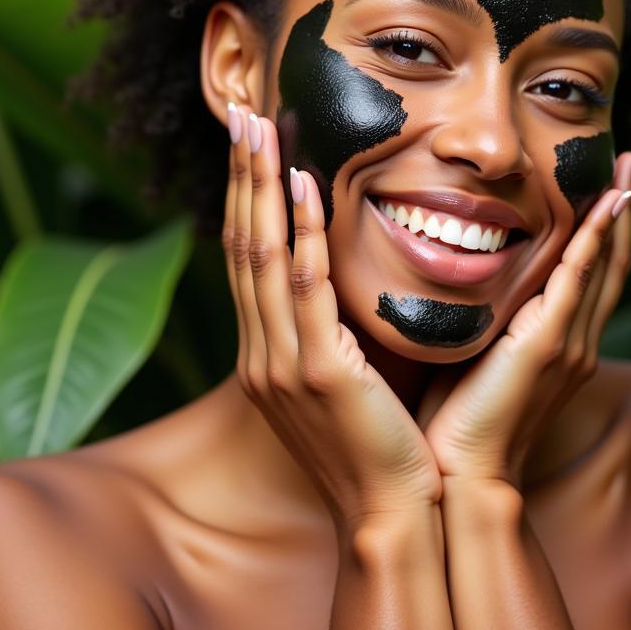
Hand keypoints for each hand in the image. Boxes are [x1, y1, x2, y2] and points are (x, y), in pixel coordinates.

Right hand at [222, 103, 441, 532]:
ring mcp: (283, 363)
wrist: (390, 514)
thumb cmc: (378, 442)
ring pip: (260, 256)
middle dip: (240, 179)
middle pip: (240, 246)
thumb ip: (332, 325)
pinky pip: (304, 288)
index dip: (245, 200)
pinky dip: (298, 232)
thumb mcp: (343, 378)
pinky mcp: (319, 372)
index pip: (247, 260)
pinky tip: (300, 186)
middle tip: (242, 115)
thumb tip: (342, 270)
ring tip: (259, 130)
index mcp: (266, 355)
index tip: (251, 147)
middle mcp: (261, 354)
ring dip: (258, 187)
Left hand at [414, 151, 630, 489]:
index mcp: (561, 341)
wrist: (460, 472)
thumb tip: (463, 273)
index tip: (612, 184)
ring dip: (617, 212)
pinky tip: (606, 205)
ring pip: (603, 264)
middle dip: (623, 208)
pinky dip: (595, 240)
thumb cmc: (460, 415)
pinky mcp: (548, 344)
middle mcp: (576, 339)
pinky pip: (578, 280)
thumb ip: (488, 316)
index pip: (592, 273)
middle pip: (611, 261)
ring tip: (629, 168)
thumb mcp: (479, 352)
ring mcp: (568, 342)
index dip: (606, 228)